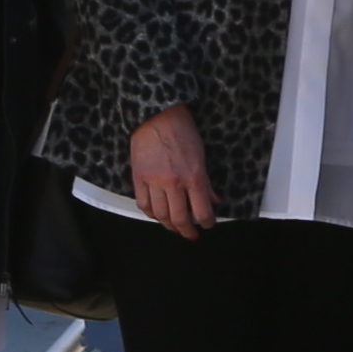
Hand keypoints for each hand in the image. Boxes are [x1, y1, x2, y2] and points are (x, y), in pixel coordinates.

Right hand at [128, 104, 216, 240]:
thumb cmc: (182, 131)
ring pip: (160, 215)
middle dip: (186, 230)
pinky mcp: (138, 178)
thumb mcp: (202, 156)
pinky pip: (143, 204)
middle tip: (190, 234)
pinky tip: (156, 215)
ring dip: (168, 225)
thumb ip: (206, 182)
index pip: (202, 211)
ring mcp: (154, 182)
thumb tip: (214, 199)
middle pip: (179, 218)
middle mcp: (174, 183)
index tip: (208, 225)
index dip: (207, 223)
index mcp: (194, 176)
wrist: (157, 117)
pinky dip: (150, 214)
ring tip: (174, 227)